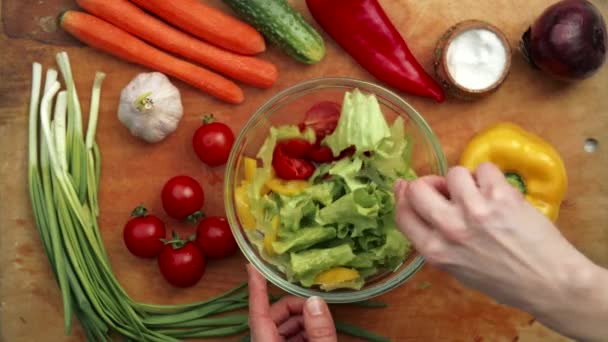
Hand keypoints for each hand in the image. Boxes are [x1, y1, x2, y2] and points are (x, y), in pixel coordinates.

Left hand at [247, 264, 337, 341]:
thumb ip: (319, 331)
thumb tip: (315, 301)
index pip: (257, 311)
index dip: (256, 287)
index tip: (252, 266)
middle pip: (274, 316)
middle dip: (295, 307)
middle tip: (318, 308)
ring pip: (282, 327)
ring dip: (301, 320)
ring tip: (322, 325)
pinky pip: (286, 338)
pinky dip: (302, 333)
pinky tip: (318, 336)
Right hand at [393, 163, 607, 340]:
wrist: (548, 282)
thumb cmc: (502, 280)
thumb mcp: (456, 268)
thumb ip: (435, 238)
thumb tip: (419, 202)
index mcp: (435, 251)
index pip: (403, 213)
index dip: (402, 196)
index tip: (406, 186)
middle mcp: (450, 229)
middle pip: (419, 189)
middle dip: (430, 184)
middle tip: (447, 190)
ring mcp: (474, 210)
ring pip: (454, 173)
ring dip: (467, 181)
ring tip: (482, 196)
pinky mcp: (500, 196)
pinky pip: (483, 169)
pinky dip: (490, 177)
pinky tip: (500, 194)